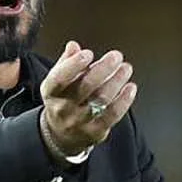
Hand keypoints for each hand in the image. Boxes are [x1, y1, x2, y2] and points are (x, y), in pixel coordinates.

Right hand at [39, 40, 137, 156]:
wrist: (61, 135)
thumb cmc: (63, 100)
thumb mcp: (57, 82)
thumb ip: (66, 62)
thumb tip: (73, 46)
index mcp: (51, 93)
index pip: (59, 79)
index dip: (73, 65)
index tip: (88, 53)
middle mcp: (63, 108)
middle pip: (85, 87)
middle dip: (103, 69)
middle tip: (116, 56)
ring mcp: (80, 122)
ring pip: (101, 99)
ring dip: (116, 81)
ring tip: (126, 68)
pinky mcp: (95, 131)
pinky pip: (112, 115)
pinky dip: (124, 100)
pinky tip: (130, 87)